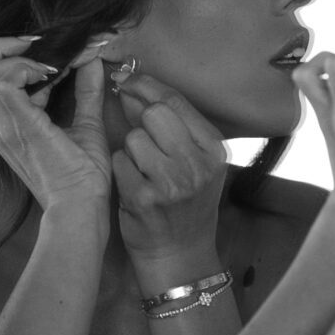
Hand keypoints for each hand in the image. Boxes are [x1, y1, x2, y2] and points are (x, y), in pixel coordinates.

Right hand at [0, 36, 112, 218]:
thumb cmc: (82, 176)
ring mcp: (5, 128)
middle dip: (2, 48)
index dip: (9, 55)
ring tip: (47, 68)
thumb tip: (93, 59)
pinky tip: (52, 76)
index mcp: (6, 124)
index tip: (46, 54)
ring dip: (14, 58)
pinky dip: (26, 70)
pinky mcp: (22, 129)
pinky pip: (4, 86)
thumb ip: (87, 89)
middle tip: (41, 52)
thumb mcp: (85, 123)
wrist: (82, 207)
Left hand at [110, 73, 228, 277]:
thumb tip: (130, 89)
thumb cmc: (185, 203)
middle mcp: (197, 165)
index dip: (146, 86)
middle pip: (154, 114)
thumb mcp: (196, 162)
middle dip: (141, 122)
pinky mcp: (143, 199)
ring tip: (143, 171)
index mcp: (214, 149)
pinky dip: (120, 170)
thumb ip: (172, 125)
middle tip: (143, 141)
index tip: (127, 81)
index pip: (175, 101)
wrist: (179, 253)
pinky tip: (132, 186)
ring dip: (130, 150)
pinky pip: (119, 162)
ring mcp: (171, 183)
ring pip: (133, 138)